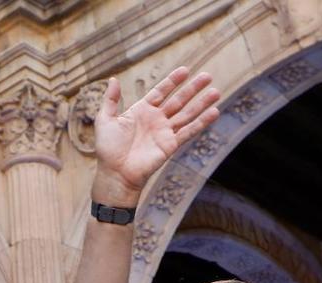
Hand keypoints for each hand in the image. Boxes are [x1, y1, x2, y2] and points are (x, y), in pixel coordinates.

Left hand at [92, 67, 219, 205]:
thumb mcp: (105, 120)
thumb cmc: (108, 149)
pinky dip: (201, 123)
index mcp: (142, 110)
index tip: (185, 70)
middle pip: (179, 100)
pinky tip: (214, 113)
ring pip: (187, 114)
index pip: (161, 91)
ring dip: (202, 103)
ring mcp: (165, 132)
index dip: (173, 81)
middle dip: (193, 88)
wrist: (115, 173)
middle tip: (208, 76)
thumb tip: (113, 79)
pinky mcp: (170, 145)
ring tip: (216, 92)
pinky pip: (189, 132)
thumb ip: (110, 100)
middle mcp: (156, 119)